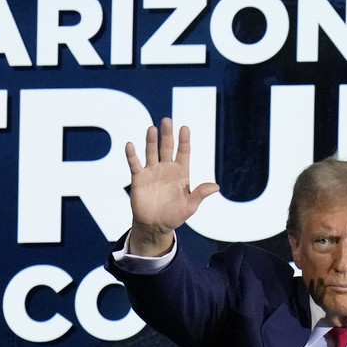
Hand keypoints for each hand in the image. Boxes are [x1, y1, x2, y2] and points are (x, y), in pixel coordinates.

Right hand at [125, 118, 219, 255]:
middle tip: (167, 120)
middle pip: (167, 147)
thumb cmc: (175, 215)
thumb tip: (216, 187)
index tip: (184, 128)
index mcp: (181, 172)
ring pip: (151, 152)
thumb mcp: (190, 206)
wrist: (155, 225)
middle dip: (167, 134)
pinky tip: (130, 145)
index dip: (184, 140)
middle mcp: (166, 168)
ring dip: (151, 141)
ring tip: (152, 129)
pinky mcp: (139, 178)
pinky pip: (135, 164)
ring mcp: (152, 171)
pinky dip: (132, 155)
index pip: (183, 152)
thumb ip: (200, 194)